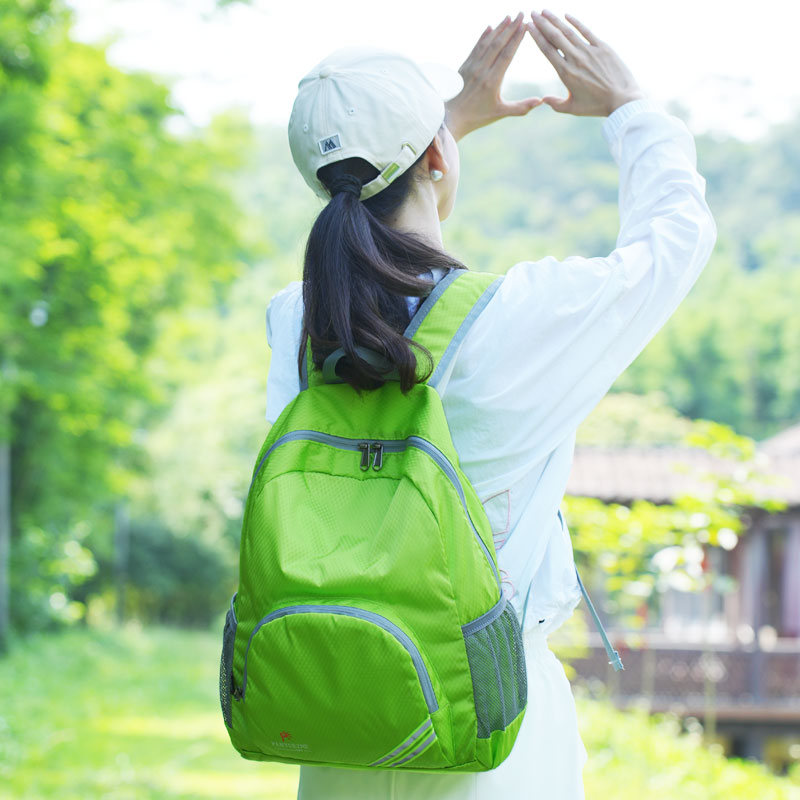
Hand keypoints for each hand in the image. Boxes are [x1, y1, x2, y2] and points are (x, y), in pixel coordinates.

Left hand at [445, 13, 542, 140]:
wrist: (451, 119)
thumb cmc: (477, 117)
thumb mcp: (500, 113)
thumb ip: (521, 107)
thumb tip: (541, 102)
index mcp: (492, 81)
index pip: (507, 55)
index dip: (517, 38)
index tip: (525, 25)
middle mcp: (481, 71)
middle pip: (497, 44)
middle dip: (510, 28)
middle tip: (521, 14)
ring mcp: (471, 67)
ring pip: (486, 43)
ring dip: (498, 29)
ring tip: (508, 17)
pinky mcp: (463, 67)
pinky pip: (475, 48)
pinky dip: (483, 37)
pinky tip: (489, 27)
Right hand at [527, 10, 643, 115]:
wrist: (622, 100)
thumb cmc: (597, 106)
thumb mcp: (573, 108)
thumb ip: (556, 104)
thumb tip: (543, 100)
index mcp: (566, 73)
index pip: (547, 50)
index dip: (536, 36)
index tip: (529, 27)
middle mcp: (575, 58)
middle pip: (555, 36)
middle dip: (542, 23)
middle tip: (532, 14)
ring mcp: (589, 51)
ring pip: (568, 31)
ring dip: (555, 20)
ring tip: (545, 11)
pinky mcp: (602, 47)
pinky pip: (586, 31)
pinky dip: (576, 22)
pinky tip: (567, 15)